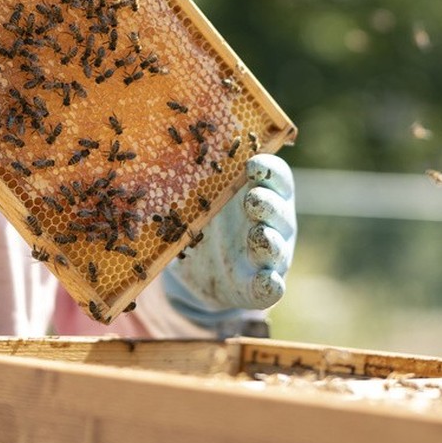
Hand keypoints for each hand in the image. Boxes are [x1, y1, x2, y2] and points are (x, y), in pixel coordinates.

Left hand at [162, 154, 295, 329]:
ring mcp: (270, 256)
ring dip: (271, 241)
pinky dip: (270, 284)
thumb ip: (196, 181)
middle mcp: (272, 222)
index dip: (268, 169)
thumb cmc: (208, 218)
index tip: (253, 164)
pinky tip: (266, 282)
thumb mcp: (202, 199)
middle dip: (268, 204)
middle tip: (253, 199)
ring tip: (261, 236)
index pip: (275, 175)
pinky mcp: (260, 285)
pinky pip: (271, 286)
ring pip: (279, 247)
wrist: (203, 267)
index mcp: (262, 192)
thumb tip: (162, 156)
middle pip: (278, 209)